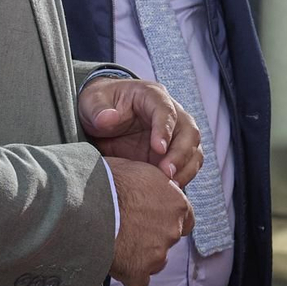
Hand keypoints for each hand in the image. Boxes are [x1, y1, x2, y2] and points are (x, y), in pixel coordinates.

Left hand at [80, 77, 203, 186]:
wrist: (100, 117)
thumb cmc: (99, 105)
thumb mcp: (92, 102)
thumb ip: (99, 109)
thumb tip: (108, 118)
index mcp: (151, 96)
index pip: (166, 110)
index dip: (165, 129)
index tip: (159, 148)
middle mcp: (170, 113)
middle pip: (188, 131)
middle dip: (181, 153)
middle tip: (166, 172)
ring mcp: (174, 134)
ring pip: (193, 149)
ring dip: (185, 168)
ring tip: (171, 186)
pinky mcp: (172, 153)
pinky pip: (187, 164)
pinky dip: (183, 176)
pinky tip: (170, 189)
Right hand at [106, 157, 193, 285]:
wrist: (88, 201)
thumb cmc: (109, 179)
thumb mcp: (138, 169)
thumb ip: (152, 184)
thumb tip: (147, 185)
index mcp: (176, 202)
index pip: (185, 218)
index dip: (167, 220)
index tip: (154, 219)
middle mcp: (172, 228)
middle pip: (168, 240)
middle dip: (152, 237)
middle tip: (130, 229)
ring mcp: (157, 252)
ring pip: (155, 261)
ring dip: (142, 257)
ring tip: (119, 245)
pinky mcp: (138, 270)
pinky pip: (139, 282)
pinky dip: (130, 276)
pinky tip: (116, 264)